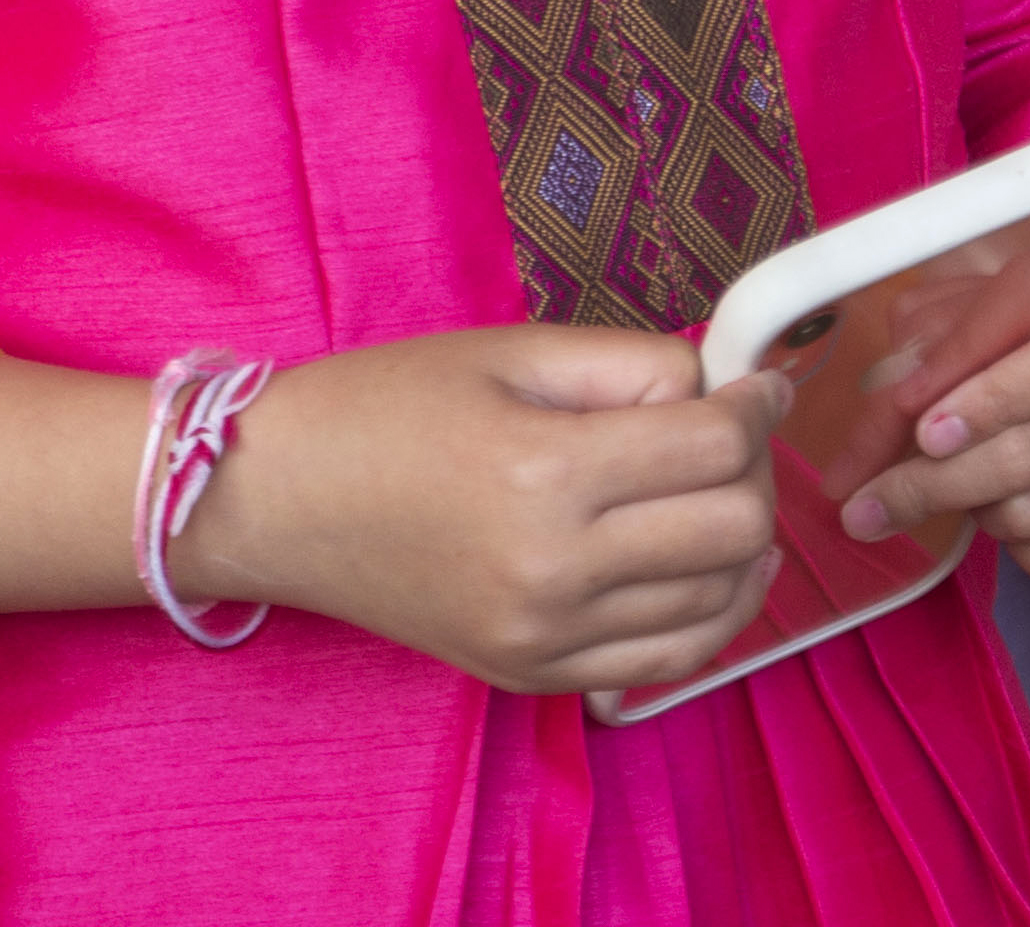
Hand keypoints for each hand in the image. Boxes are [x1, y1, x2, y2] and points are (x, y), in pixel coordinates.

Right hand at [186, 324, 789, 694]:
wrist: (275, 499)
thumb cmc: (377, 407)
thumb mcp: (498, 353)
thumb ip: (622, 364)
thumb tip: (717, 385)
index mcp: (543, 467)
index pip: (713, 446)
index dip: (753, 403)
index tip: (754, 382)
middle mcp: (556, 566)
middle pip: (735, 526)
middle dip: (753, 467)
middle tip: (728, 433)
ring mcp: (550, 635)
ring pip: (722, 601)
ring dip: (743, 540)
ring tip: (717, 493)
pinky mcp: (540, 676)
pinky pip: (673, 659)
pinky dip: (712, 611)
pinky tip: (704, 566)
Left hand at [838, 200, 1029, 593]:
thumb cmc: (1011, 324)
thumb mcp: (954, 316)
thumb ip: (905, 373)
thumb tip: (847, 473)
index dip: (993, 399)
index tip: (921, 428)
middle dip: (939, 480)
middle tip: (869, 502)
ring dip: (973, 507)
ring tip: (951, 481)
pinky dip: (1018, 549)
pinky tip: (1002, 511)